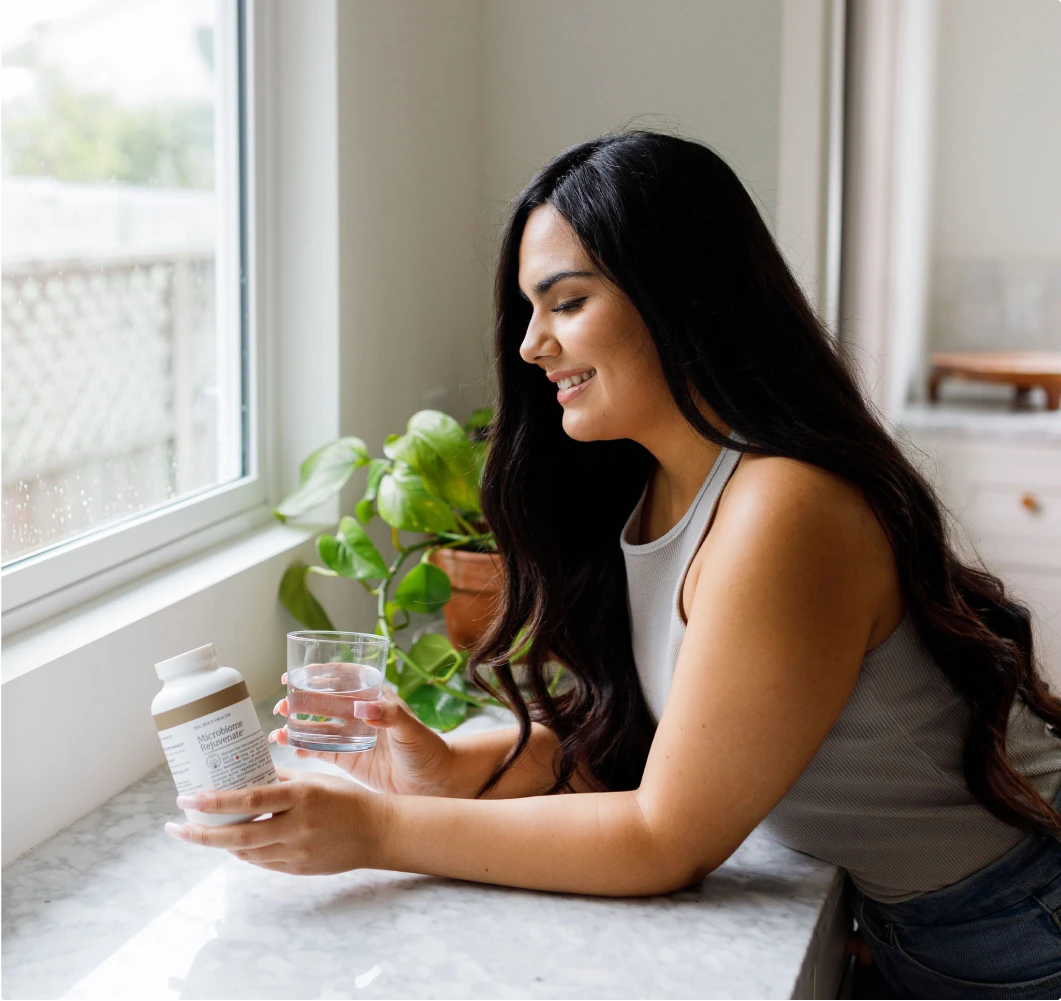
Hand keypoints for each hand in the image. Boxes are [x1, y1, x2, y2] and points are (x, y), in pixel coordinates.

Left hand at [164, 769, 385, 874]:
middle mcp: (297, 826)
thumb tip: (246, 776)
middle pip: (238, 835)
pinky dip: (244, 851)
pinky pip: (262, 861)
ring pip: (246, 851)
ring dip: (220, 842)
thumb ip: (281, 780)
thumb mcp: (316, 780)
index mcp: (301, 797)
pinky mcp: (298, 869)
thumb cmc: (348, 799)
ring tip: (199, 831)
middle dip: (201, 832)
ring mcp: (297, 852)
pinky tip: (233, 841)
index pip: (250, 799)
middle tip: (175, 827)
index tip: (188, 797)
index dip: (216, 801)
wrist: (378, 832)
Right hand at [270, 678, 455, 795]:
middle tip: (280, 707)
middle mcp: (360, 715)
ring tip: (277, 732)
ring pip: (318, 727)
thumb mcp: (410, 730)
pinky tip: (290, 749)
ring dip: (296, 726)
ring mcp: (352, 737)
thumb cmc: (428, 749)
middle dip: (299, 702)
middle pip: (323, 702)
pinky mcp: (349, 759)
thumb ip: (389, 717)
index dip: (318, 675)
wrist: (435, 782)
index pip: (343, 679)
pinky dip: (305, 748)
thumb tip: (363, 708)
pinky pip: (322, 751)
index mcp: (375, 699)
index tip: (293, 676)